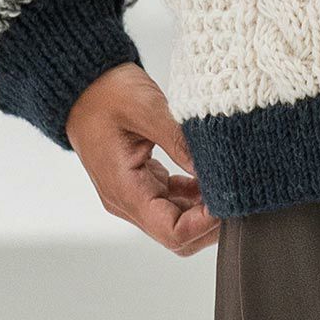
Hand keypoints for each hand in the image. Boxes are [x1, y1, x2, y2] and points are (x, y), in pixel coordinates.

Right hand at [65, 63, 221, 255]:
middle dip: (209, 223)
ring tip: (228, 185)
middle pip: (176, 234)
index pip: (172, 231)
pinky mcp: (140, 180)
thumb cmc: (106, 93)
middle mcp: (127, 200)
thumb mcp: (146, 109)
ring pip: (175, 219)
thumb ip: (179, 141)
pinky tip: (208, 176)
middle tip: (237, 195)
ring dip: (202, 210)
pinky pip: (170, 200)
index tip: (229, 201)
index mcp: (125, 190)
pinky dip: (192, 195)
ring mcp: (133, 192)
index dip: (204, 224)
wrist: (82, 86)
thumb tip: (211, 169)